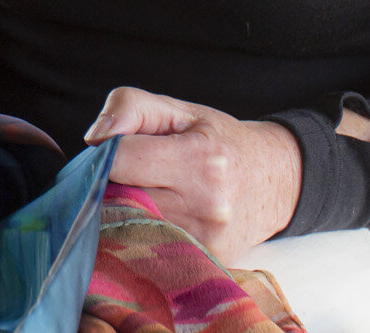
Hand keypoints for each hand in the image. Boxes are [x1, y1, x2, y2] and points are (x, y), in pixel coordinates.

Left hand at [82, 86, 301, 266]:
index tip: (112, 149)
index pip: (120, 161)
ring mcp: (205, 241)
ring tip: (145, 192)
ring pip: (130, 226)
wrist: (275, 182)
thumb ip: (130, 107)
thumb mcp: (180, 110)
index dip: (105, 152)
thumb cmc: (220, 140)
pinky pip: (150, 247)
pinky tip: (157, 215)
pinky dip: (142, 230)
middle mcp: (205, 206)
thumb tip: (94, 138)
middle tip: (128, 172)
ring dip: (124, 208)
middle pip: (120, 197)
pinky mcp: (204, 262)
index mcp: (200, 160)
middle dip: (111, 183)